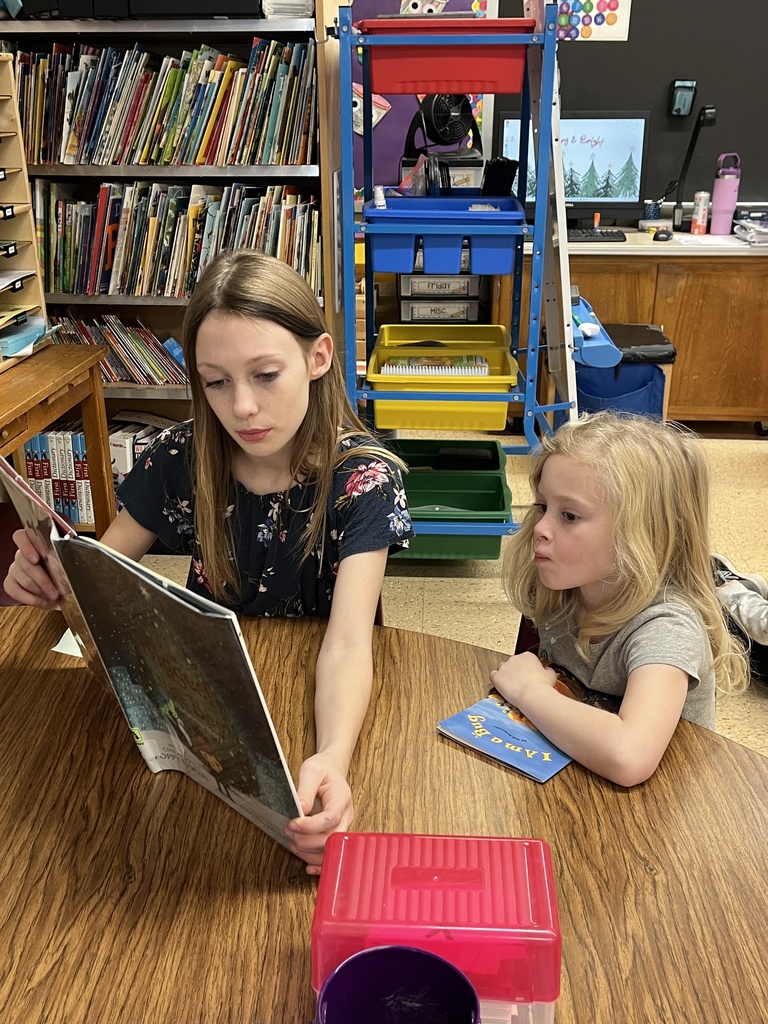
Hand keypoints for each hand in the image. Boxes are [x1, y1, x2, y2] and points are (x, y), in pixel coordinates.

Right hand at [2, 529, 60, 608]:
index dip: (27, 547)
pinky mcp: (11, 582)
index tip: (38, 557)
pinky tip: (44, 602)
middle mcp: (21, 554)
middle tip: (56, 591)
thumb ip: (65, 555)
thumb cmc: (61, 565)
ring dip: (41, 592)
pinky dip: (31, 599)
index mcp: (33, 542)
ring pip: (24, 580)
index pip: (21, 537)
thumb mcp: (65, 557)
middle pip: (26, 564)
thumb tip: (74, 561)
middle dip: (43, 581)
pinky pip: (15, 591)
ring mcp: (15, 568)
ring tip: (54, 597)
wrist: (57, 578)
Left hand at [284, 752, 354, 875]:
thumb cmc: (322, 769)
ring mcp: (343, 826)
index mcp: (341, 798)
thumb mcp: (311, 771)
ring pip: (330, 849)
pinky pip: (331, 854)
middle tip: (288, 832)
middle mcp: (346, 815)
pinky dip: (319, 863)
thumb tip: (299, 810)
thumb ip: (305, 790)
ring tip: (291, 841)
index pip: (331, 818)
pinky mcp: (336, 834)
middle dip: (308, 841)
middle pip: (332, 838)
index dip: (311, 826)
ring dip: (308, 852)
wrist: (332, 769)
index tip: (293, 823)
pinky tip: (308, 866)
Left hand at [489, 651, 556, 709]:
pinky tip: (501, 685)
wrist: (533, 695)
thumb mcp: (551, 675)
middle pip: (512, 663)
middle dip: (515, 671)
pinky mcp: (497, 676)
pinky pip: (493, 675)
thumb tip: (547, 670)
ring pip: (502, 668)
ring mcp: (504, 667)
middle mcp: (515, 658)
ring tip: (511, 685)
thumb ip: (547, 670)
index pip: (524, 659)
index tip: (527, 675)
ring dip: (505, 675)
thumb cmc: (542, 686)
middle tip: (520, 682)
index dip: (525, 669)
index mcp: (528, 656)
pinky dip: (496, 680)